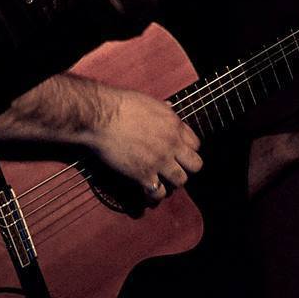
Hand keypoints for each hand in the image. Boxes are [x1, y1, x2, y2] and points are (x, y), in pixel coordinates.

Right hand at [89, 87, 202, 203]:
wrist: (102, 116)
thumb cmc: (122, 105)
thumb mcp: (151, 102)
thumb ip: (164, 110)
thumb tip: (170, 107)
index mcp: (175, 125)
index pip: (196, 144)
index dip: (187, 150)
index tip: (178, 152)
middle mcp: (172, 144)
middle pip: (195, 165)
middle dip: (186, 168)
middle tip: (174, 168)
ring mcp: (159, 161)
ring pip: (180, 181)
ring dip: (172, 182)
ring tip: (162, 180)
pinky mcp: (143, 174)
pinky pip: (158, 192)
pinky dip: (154, 195)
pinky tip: (148, 192)